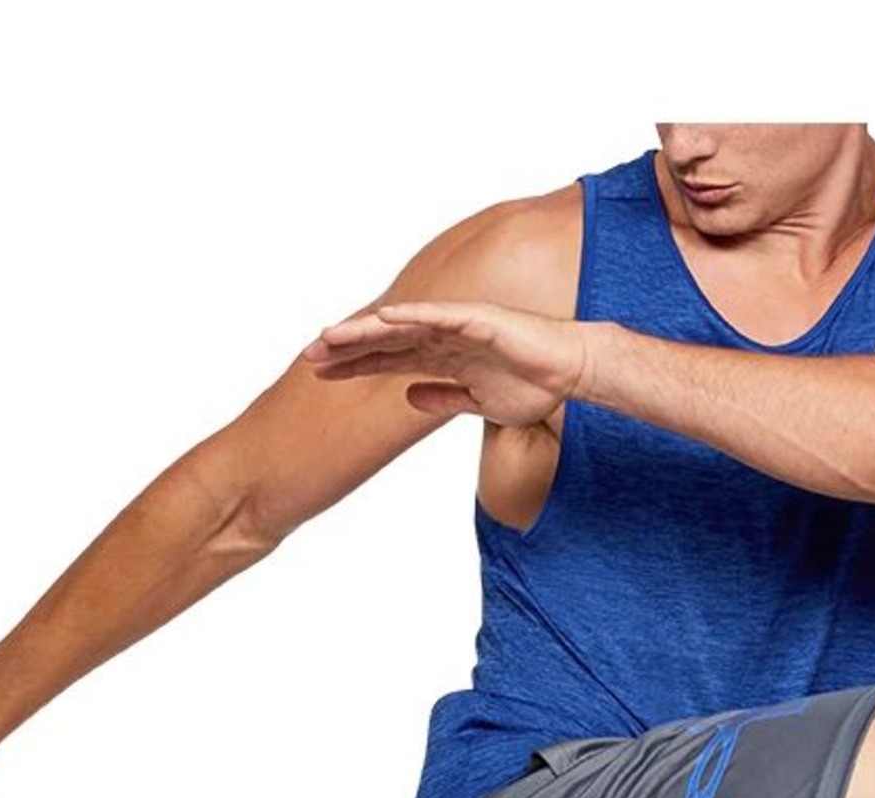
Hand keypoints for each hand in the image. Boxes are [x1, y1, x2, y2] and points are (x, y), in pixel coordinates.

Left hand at [302, 300, 599, 425]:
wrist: (567, 373)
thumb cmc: (529, 385)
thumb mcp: (475, 404)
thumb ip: (441, 398)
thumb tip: (408, 397)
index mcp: (440, 358)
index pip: (385, 360)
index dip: (351, 366)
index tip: (318, 373)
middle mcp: (442, 338)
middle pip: (383, 341)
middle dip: (345, 349)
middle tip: (307, 355)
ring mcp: (457, 326)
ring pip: (401, 327)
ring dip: (365, 330)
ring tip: (330, 337)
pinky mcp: (478, 319)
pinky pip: (439, 316)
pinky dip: (412, 316)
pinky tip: (382, 319)